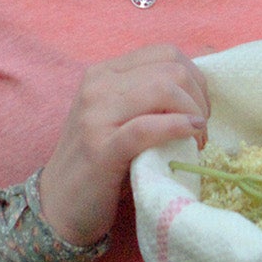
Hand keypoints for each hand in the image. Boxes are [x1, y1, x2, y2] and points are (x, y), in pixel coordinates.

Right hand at [34, 44, 209, 247]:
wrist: (58, 208)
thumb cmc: (101, 164)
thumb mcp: (124, 118)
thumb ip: (151, 96)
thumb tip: (203, 78)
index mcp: (103, 73)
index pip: (165, 53)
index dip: (195, 78)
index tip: (200, 109)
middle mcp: (97, 86)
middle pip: (170, 69)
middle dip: (199, 98)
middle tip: (202, 129)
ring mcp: (95, 116)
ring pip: (163, 89)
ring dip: (194, 114)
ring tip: (197, 141)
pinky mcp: (100, 149)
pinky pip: (148, 126)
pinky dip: (178, 127)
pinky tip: (191, 137)